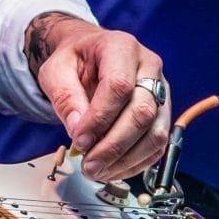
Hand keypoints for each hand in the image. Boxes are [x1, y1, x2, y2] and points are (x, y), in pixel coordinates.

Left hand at [24, 13, 169, 180]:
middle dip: (113, 146)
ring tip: (97, 170)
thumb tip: (78, 129)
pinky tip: (112, 169)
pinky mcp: (163, 113)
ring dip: (126, 159)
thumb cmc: (74, 60)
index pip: (119, 86)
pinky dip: (136, 163)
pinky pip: (157, 145)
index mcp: (121, 48)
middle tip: (88, 165)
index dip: (99, 119)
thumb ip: (65, 97)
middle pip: (142, 112)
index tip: (79, 140)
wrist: (89, 55)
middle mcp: (149, 67)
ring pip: (155, 133)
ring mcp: (161, 91)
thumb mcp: (56, 71)